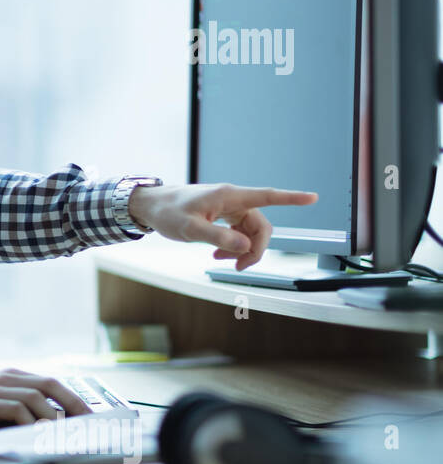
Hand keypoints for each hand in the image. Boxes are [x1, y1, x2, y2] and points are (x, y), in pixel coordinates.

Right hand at [0, 368, 91, 438]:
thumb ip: (23, 409)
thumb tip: (57, 426)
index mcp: (13, 377)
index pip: (51, 382)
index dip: (72, 398)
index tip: (89, 416)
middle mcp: (8, 378)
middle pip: (49, 385)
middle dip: (72, 404)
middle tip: (87, 423)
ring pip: (36, 398)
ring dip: (53, 418)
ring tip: (64, 435)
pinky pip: (17, 410)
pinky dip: (31, 423)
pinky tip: (37, 436)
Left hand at [128, 183, 317, 269]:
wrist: (151, 206)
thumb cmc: (168, 212)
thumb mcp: (190, 228)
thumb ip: (217, 237)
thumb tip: (244, 246)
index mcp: (229, 196)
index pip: (266, 196)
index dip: (291, 198)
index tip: (313, 197)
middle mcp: (233, 200)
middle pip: (261, 225)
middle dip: (256, 248)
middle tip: (239, 267)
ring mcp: (229, 208)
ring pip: (250, 231)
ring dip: (243, 250)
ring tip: (222, 261)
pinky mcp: (223, 216)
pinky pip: (239, 233)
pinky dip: (233, 246)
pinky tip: (218, 255)